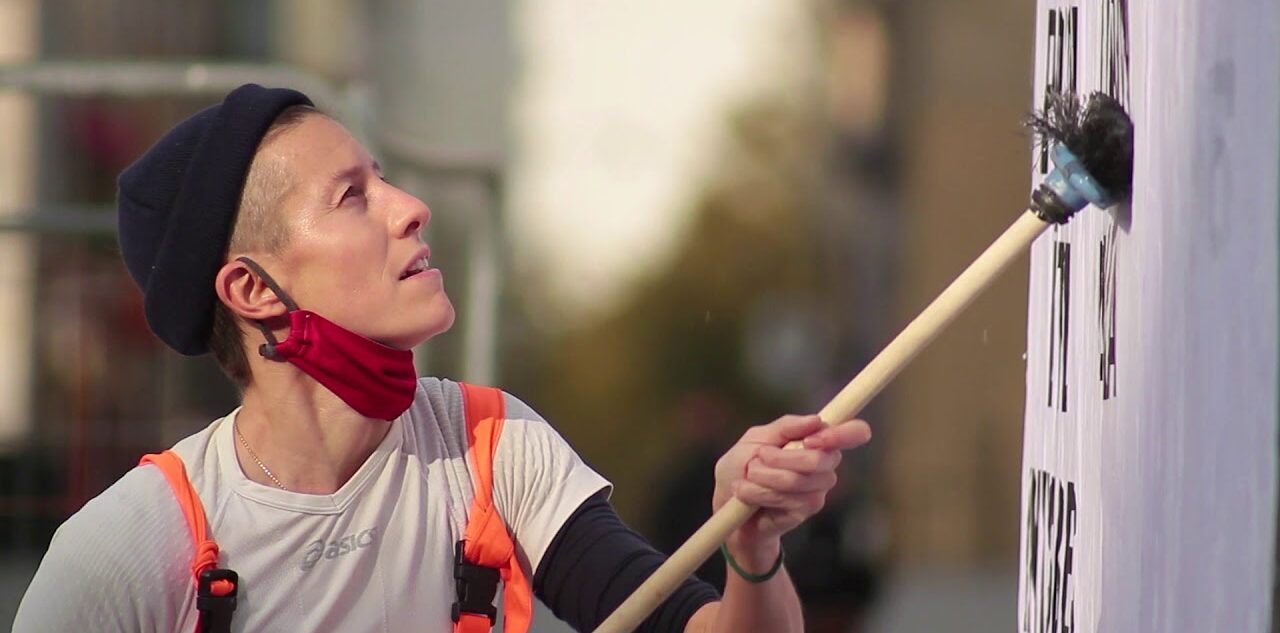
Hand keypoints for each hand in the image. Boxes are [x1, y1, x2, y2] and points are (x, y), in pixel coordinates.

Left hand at [712, 415, 871, 561]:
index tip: (811, 440)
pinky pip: (784, 498)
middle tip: (758, 457)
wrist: (728, 503)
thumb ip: (786, 427)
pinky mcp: (806, 510)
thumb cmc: (743, 465)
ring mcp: (818, 489)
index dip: (842, 434)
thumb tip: (816, 420)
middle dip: (779, 458)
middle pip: (818, 460)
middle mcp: (825, 464)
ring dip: (762, 476)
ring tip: (748, 477)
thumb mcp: (757, 437)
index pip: (854, 433)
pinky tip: (746, 492)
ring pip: (795, 480)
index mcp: (818, 439)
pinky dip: (757, 492)